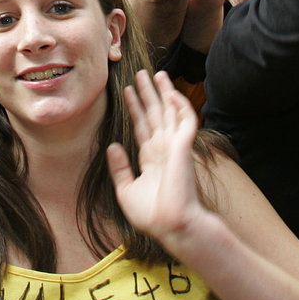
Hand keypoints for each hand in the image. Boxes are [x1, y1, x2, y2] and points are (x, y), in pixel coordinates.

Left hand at [107, 70, 204, 247]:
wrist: (171, 225)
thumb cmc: (152, 214)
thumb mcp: (126, 190)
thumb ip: (120, 168)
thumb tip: (112, 146)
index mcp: (151, 158)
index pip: (142, 126)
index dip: (135, 108)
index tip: (127, 91)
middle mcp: (164, 149)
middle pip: (155, 114)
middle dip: (148, 94)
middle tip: (141, 73)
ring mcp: (175, 147)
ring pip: (170, 112)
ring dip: (164, 92)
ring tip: (157, 74)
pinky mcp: (184, 147)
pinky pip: (186, 121)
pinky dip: (181, 106)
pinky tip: (172, 92)